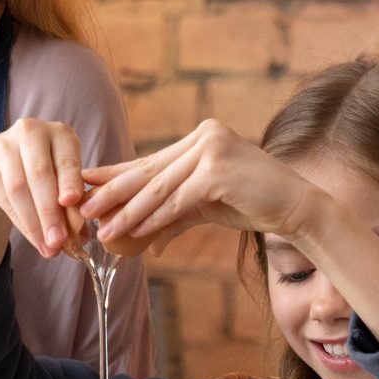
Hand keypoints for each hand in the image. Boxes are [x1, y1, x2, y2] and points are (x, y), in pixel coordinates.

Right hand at [0, 118, 92, 258]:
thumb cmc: (43, 172)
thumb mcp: (63, 178)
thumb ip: (73, 201)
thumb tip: (82, 238)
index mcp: (60, 133)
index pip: (66, 159)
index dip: (70, 181)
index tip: (73, 202)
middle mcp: (31, 133)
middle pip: (40, 174)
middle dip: (51, 211)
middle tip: (60, 241)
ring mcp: (5, 146)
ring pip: (19, 188)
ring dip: (35, 223)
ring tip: (49, 248)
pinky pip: (6, 198)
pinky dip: (23, 223)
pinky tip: (35, 240)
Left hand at [80, 120, 320, 252]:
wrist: (296, 207)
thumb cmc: (253, 204)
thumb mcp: (206, 207)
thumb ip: (174, 217)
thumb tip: (146, 244)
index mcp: (200, 136)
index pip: (151, 160)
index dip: (116, 174)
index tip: (87, 186)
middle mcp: (204, 134)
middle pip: (150, 170)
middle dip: (113, 192)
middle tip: (83, 208)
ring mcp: (212, 148)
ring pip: (160, 186)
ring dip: (129, 211)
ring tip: (104, 229)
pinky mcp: (218, 169)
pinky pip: (179, 198)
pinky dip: (156, 217)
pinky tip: (136, 232)